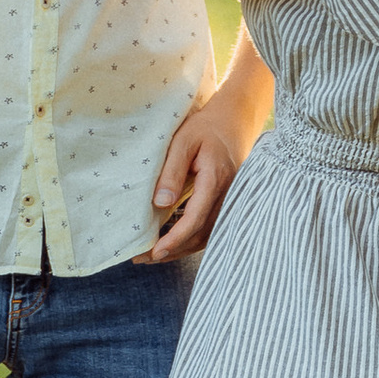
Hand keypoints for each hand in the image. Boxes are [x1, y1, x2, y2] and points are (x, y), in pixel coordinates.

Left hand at [145, 78, 250, 262]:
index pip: (195, 219)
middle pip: (201, 234)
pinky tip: (173, 241)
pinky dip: (191, 239)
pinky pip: (211, 227)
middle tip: (144, 258)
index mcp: (215, 180)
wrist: (234, 119)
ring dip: (182, 248)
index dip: (175, 239)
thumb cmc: (205, 127)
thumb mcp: (183, 141)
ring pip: (207, 235)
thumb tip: (161, 204)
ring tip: (154, 255)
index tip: (154, 252)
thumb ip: (172, 172)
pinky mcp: (227, 201)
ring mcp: (230, 200)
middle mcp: (227, 195)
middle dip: (173, 250)